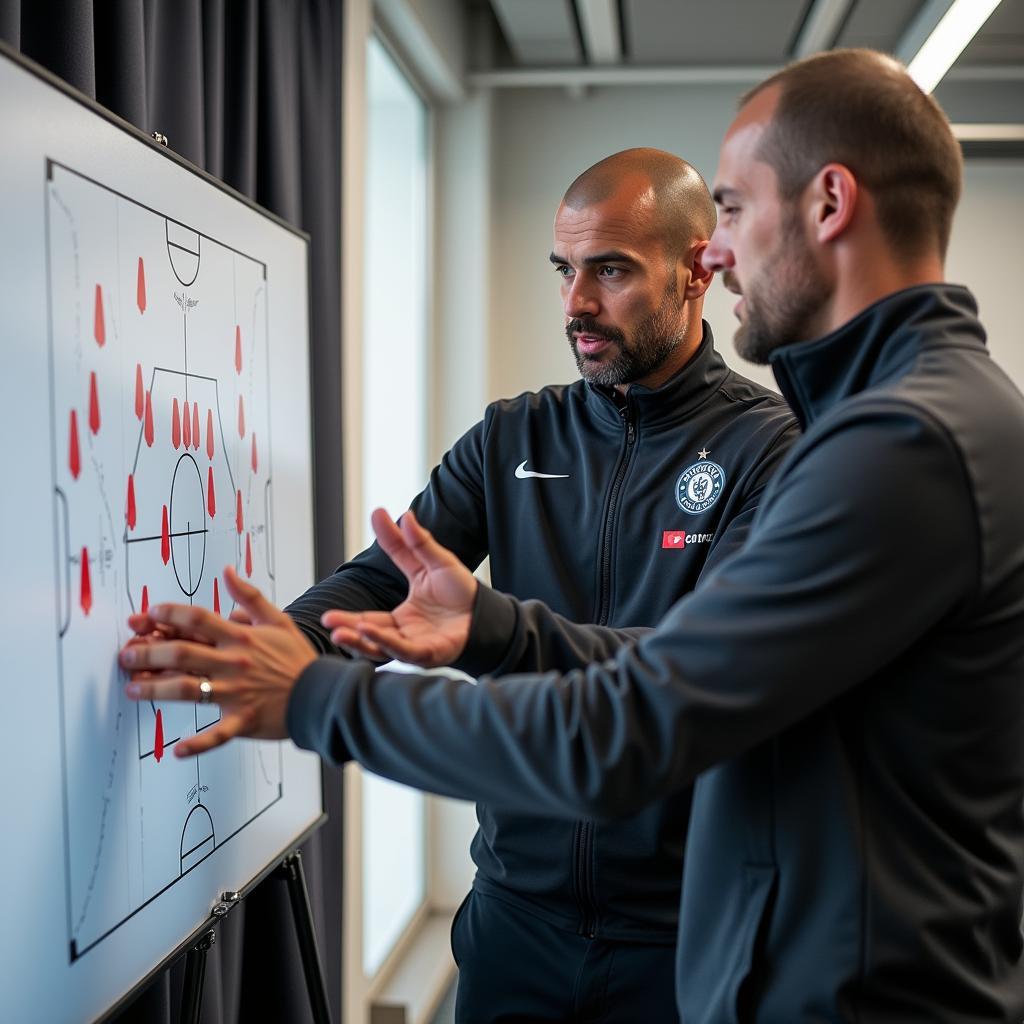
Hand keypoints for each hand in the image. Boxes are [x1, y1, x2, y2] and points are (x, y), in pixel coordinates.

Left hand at [119, 566, 317, 755]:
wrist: (322, 694)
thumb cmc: (298, 659)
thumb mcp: (278, 620)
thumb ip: (249, 596)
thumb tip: (227, 571)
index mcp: (241, 637)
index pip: (198, 618)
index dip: (169, 614)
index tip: (148, 615)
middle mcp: (234, 663)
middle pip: (182, 653)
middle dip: (147, 652)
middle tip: (126, 653)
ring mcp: (237, 693)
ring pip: (186, 689)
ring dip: (155, 689)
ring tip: (133, 688)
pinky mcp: (243, 720)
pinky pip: (217, 734)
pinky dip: (197, 744)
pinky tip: (176, 749)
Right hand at [321, 508, 476, 666]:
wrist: (490, 610)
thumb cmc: (462, 591)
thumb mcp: (433, 562)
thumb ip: (409, 542)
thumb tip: (386, 513)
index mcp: (401, 619)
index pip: (369, 618)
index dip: (349, 618)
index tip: (328, 614)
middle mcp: (405, 635)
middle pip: (370, 637)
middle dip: (347, 632)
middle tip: (327, 622)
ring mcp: (417, 645)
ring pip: (383, 647)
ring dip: (361, 641)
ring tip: (341, 632)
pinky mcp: (431, 652)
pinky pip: (405, 650)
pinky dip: (386, 642)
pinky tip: (370, 632)